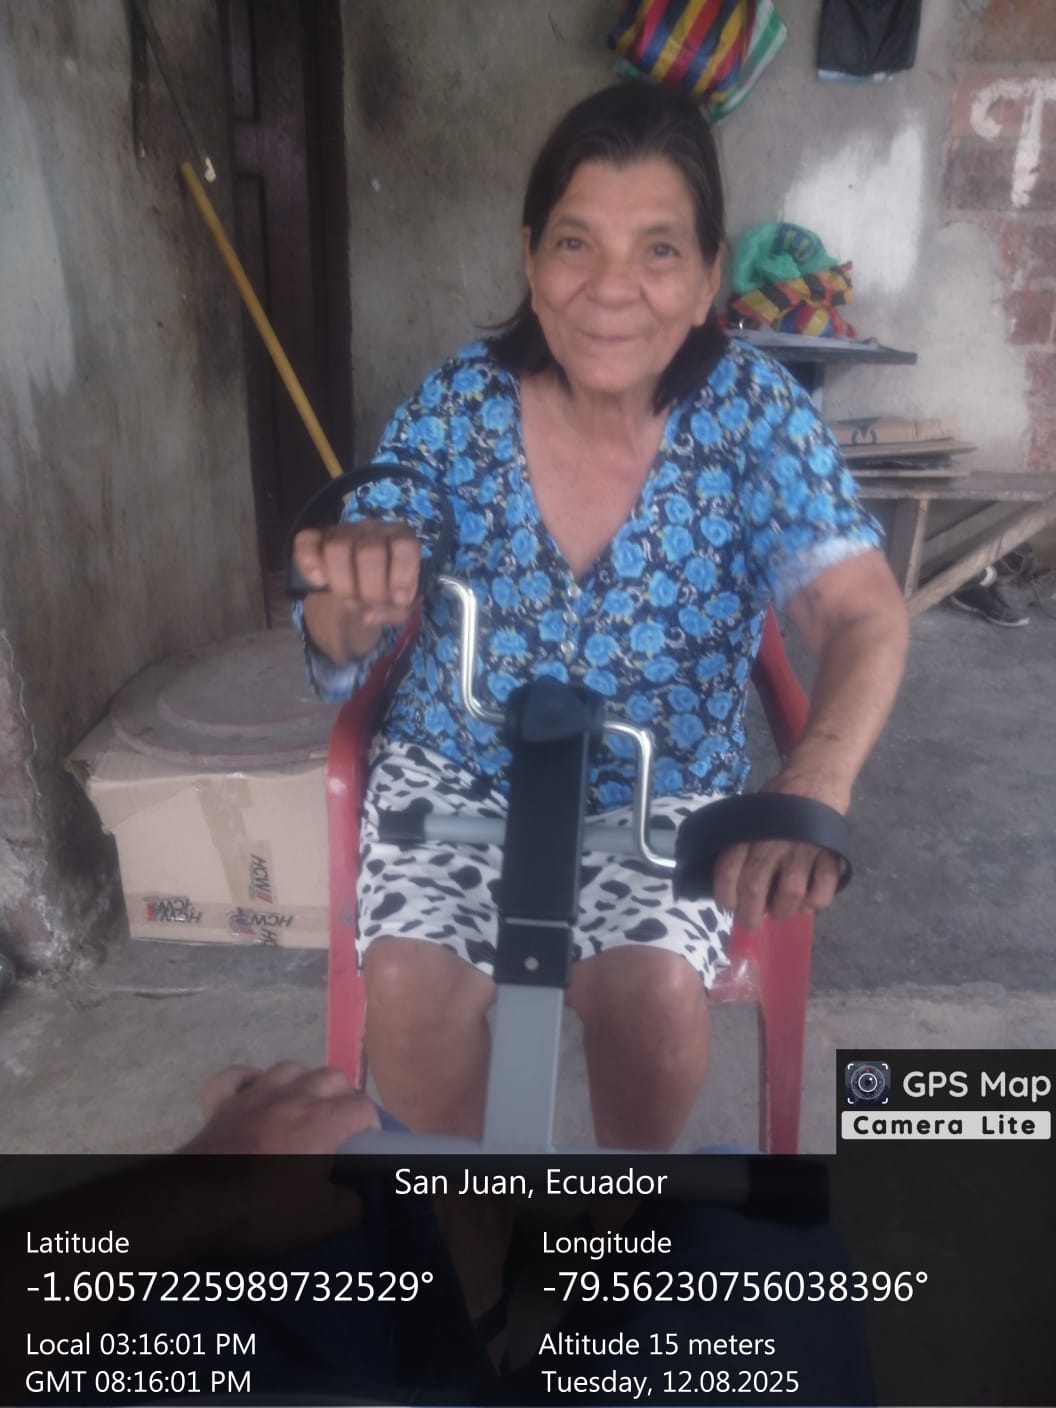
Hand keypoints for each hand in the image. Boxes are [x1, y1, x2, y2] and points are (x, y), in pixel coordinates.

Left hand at [176, 1064, 381, 1257]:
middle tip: (337, 1127)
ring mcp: (254, 1095)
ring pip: (289, 1068)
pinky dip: (249, 1080)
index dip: (369, 1126)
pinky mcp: (221, 1103)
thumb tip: (352, 1194)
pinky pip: (237, 1076)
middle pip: (331, 1077)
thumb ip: (347, 1205)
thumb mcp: (318, 1221)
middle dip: (342, 1097)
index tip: (364, 1148)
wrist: (195, 1205)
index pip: (362, 1107)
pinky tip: (254, 1094)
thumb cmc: (262, 1211)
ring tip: (302, 1107)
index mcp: (322, 1121)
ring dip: (302, 1083)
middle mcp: (293, 1096)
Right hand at [293, 519, 420, 627]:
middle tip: (370, 605)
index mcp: (400, 538)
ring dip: (343, 584)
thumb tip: (369, 615)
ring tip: (350, 602)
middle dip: (371, 588)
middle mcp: (372, 529)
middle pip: (369, 550)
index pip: (404, 544)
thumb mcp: (398, 608)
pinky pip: (305, 541)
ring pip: (337, 547)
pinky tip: (319, 583)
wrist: (357, 600)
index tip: (398, 599)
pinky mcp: (314, 539)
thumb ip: (395, 611)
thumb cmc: (384, 595)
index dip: (402, 574)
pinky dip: (309, 563)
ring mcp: (341, 531)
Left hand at [712, 771, 848, 932]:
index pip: (728, 870)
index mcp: (749, 830)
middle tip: (751, 924)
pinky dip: (815, 902)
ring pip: (789, 893)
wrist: (816, 773)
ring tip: (781, 912)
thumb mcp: (751, 813)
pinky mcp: (830, 851)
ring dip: (783, 910)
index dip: (725, 895)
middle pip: (755, 888)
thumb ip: (742, 842)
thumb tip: (734, 882)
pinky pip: (823, 888)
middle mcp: (773, 841)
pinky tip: (808, 902)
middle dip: (750, 915)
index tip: (729, 907)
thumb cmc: (778, 797)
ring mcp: (803, 847)